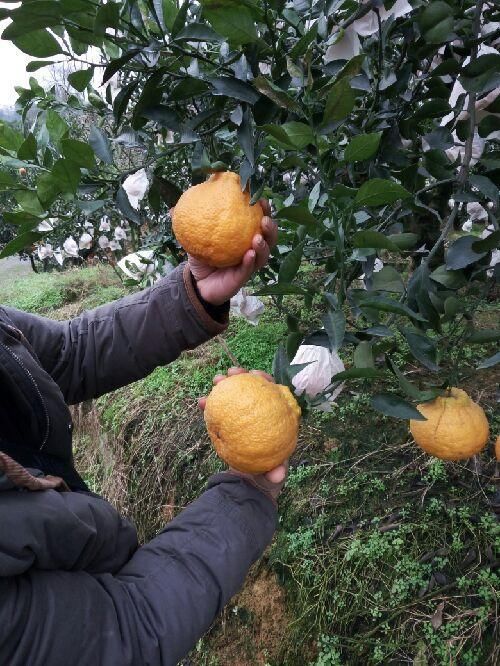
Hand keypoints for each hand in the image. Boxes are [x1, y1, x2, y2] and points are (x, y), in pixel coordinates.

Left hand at [188, 199, 277, 305]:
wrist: (197, 283)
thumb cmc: (201, 257)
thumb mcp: (194, 238)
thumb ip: (187, 224)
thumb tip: (171, 208)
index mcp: (243, 236)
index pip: (259, 222)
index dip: (264, 211)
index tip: (262, 199)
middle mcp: (251, 250)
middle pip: (269, 238)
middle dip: (271, 228)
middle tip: (265, 219)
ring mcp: (248, 265)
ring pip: (263, 256)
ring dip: (264, 245)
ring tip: (258, 237)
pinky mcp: (242, 279)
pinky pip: (249, 269)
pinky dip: (250, 262)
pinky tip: (249, 254)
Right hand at [199, 367, 287, 501]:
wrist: (247, 483)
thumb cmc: (266, 476)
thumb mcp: (272, 477)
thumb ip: (276, 475)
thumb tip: (279, 474)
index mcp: (276, 419)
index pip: (274, 394)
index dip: (267, 381)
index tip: (257, 374)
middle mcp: (259, 414)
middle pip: (252, 389)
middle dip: (242, 376)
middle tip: (231, 372)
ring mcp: (242, 416)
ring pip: (233, 395)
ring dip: (224, 384)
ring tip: (216, 380)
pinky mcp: (228, 423)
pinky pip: (218, 410)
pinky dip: (209, 405)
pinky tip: (201, 402)